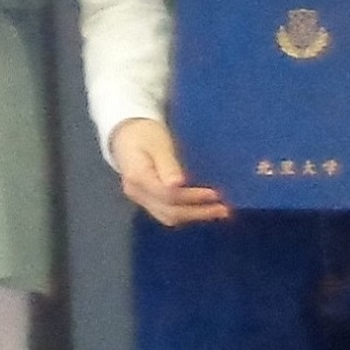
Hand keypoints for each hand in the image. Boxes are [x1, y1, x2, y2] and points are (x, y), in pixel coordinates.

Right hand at [110, 117, 229, 225]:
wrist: (125, 135)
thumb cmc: (145, 133)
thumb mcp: (158, 143)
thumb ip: (167, 165)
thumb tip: (178, 185)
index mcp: (138, 177)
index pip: (168, 195)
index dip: (193, 197)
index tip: (215, 195)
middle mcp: (137, 193)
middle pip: (169, 211)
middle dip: (197, 212)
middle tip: (224, 209)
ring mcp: (140, 199)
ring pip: (168, 216)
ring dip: (194, 216)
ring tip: (218, 212)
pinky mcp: (146, 200)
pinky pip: (166, 212)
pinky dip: (186, 213)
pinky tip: (202, 209)